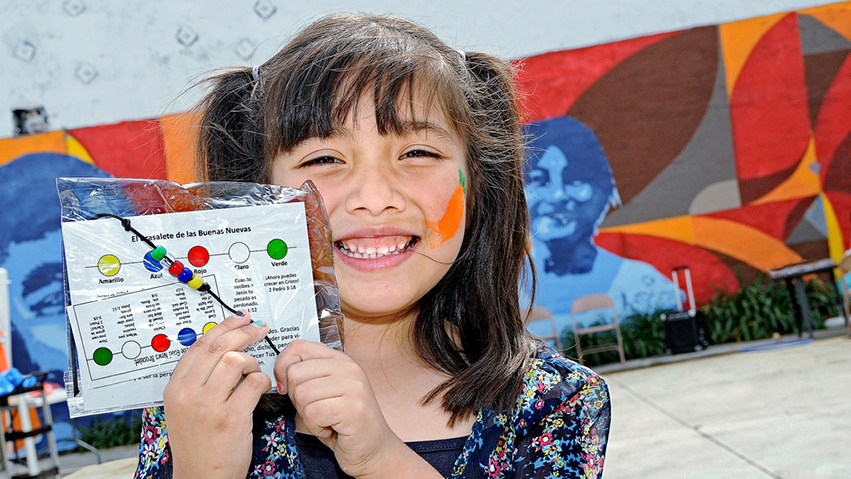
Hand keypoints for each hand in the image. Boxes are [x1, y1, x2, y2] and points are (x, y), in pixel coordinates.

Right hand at [163, 312, 271, 478]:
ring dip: (251, 363)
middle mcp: (188, 394)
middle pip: (219, 347)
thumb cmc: (198, 444)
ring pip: (236, 360)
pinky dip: (262, 382)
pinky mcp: (231, 418)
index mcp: (175, 388)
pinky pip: (254, 383)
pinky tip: (259, 391)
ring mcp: (209, 405)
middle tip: (259, 329)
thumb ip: (198, 378)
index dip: (223, 326)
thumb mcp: (184, 407)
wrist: (202, 477)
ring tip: (252, 374)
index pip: (199, 344)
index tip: (239, 318)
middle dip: (244, 332)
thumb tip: (224, 346)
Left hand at [275, 340, 417, 477]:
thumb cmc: (344, 424)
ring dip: (307, 416)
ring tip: (326, 420)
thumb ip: (306, 377)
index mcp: (339, 360)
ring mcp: (353, 386)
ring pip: (301, 394)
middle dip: (296, 398)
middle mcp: (348, 368)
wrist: (374, 450)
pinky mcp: (353, 407)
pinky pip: (312, 413)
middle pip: (295, 373)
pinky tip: (331, 429)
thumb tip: (279, 376)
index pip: (298, 348)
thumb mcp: (323, 392)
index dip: (282, 367)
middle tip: (316, 410)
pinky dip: (315, 427)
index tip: (286, 387)